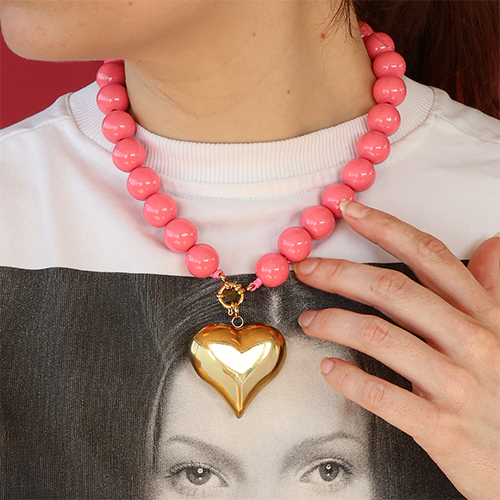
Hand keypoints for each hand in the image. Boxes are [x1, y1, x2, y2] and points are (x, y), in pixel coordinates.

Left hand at [295, 200, 499, 499]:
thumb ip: (493, 289)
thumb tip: (489, 247)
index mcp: (485, 315)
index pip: (428, 256)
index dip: (385, 228)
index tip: (349, 213)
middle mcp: (471, 341)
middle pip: (393, 291)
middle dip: (340, 273)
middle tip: (308, 269)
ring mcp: (456, 385)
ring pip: (380, 337)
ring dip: (333, 323)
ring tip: (310, 321)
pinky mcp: (441, 428)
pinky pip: (382, 395)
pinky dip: (347, 378)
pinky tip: (328, 368)